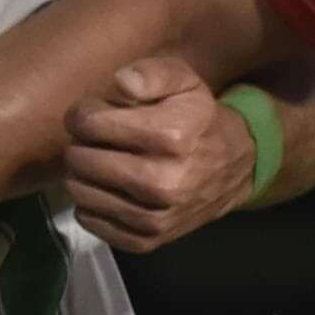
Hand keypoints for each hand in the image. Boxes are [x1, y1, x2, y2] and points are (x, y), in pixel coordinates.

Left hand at [57, 57, 262, 252]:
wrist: (234, 168)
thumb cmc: (198, 118)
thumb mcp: (183, 81)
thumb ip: (150, 74)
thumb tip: (121, 84)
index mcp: (170, 137)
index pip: (89, 123)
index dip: (83, 112)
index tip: (94, 112)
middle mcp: (161, 183)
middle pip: (79, 158)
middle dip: (81, 142)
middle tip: (97, 138)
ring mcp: (153, 217)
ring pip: (80, 191)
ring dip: (83, 174)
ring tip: (103, 161)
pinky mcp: (145, 240)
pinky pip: (90, 220)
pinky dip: (91, 203)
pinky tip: (109, 188)